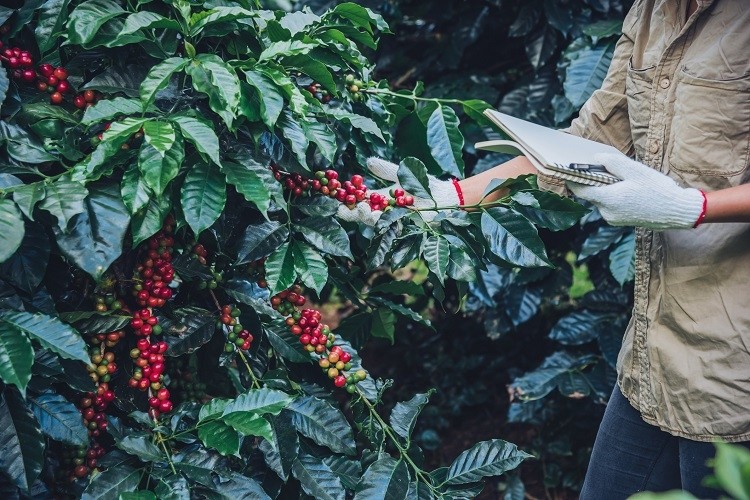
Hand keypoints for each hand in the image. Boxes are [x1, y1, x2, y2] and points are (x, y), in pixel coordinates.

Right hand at [337, 157, 461, 225]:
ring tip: (364, 210)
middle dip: (354, 213)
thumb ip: (385, 170)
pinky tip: (381, 218)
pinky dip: (387, 224)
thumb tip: (369, 162)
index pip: (360, 202)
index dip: (348, 202)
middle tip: (346, 209)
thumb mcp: (402, 174)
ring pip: (377, 222)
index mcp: (381, 200)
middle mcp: (385, 212)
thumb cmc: (424, 184)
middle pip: (364, 215)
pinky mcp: (406, 227)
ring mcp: (395, 221)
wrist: (445, 196)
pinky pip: (394, 227)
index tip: (337, 200)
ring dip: (369, 218)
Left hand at [567, 153, 705, 229]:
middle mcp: (607, 212)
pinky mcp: (620, 221)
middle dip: (594, 181)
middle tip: (603, 168)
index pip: (580, 190)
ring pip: (601, 199)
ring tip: (624, 179)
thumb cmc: (657, 189)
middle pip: (591, 193)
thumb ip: (612, 163)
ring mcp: (613, 218)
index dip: (573, 179)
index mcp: (608, 200)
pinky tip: (628, 189)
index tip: (568, 169)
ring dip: (606, 188)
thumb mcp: (634, 170)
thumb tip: (595, 158)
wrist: (677, 211)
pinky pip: (610, 205)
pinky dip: (613, 196)